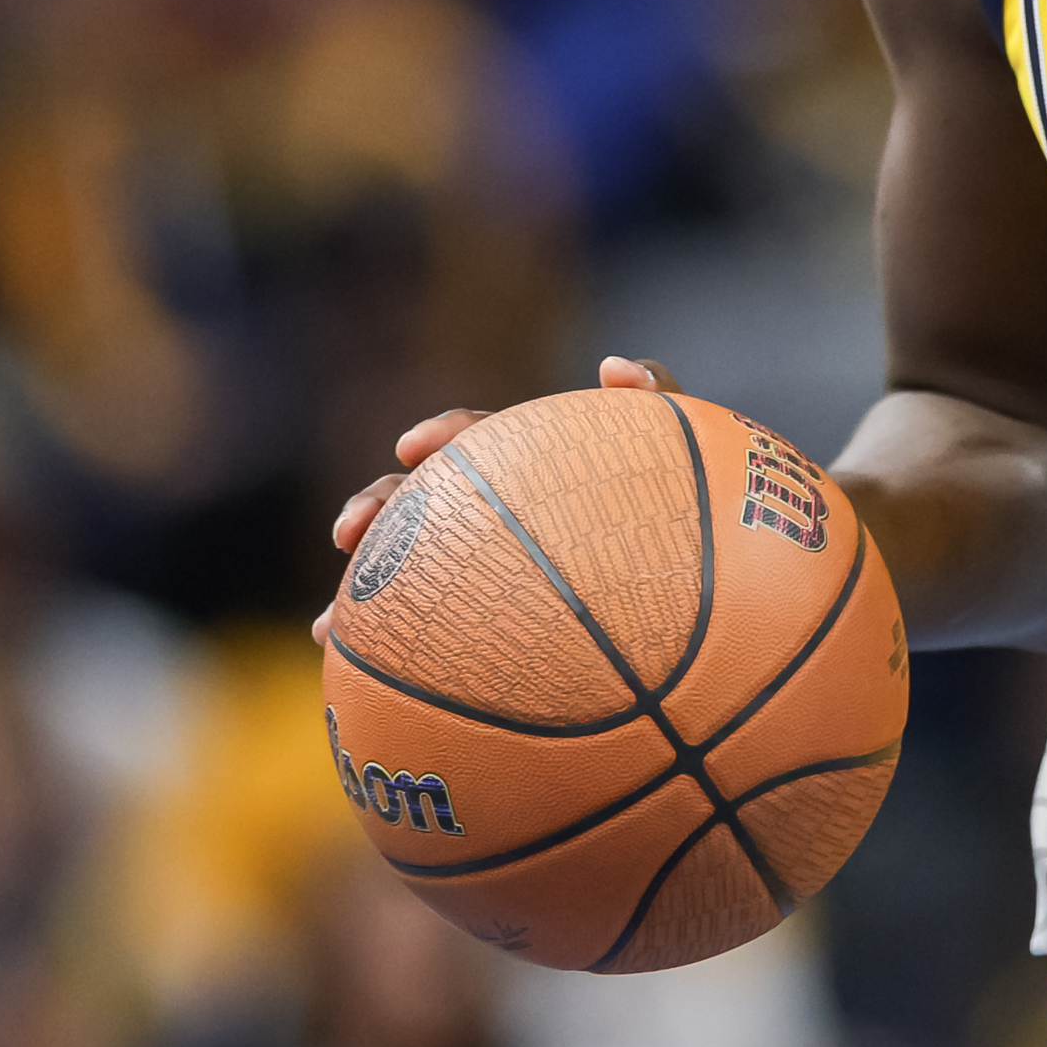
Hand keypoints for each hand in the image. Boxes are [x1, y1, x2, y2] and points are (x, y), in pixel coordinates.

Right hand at [308, 356, 682, 641]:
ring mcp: (492, 569)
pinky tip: (361, 681)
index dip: (445, 436)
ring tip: (332, 624)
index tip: (414, 447)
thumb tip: (610, 365)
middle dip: (380, 510)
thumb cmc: (702, 520)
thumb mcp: (693, 459)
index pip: (482, 437)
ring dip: (367, 593)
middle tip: (350, 533)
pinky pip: (434, 640)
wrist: (713, 602)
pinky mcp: (485, 624)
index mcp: (540, 467)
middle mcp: (504, 514)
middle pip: (425, 503)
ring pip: (415, 573)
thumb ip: (660, 403)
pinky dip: (394, 653)